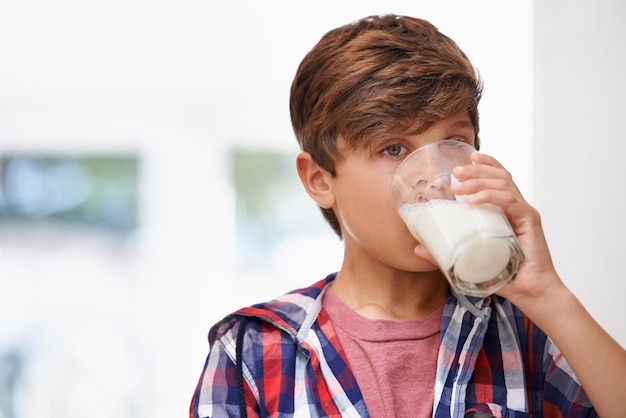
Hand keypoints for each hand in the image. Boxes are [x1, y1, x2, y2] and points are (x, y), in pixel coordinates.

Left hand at [450, 151, 560, 305]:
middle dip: (476, 171)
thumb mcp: (470, 260)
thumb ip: (445, 253)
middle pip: (499, 176)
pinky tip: (472, 200)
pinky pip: (509, 200)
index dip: (486, 164)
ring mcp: (524, 212)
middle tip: (455, 172)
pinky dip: (489, 196)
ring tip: (458, 187)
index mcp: (507, 211)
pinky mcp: (530, 221)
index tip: (468, 158)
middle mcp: (517, 208)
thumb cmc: (505, 275)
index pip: (499, 178)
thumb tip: (417, 248)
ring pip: (503, 184)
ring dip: (478, 181)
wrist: (531, 292)